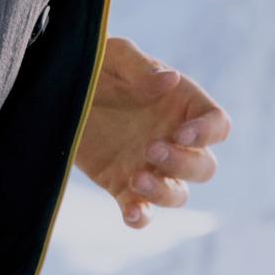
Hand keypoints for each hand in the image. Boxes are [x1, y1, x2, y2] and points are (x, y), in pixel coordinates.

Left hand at [74, 36, 229, 230]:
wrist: (57, 89)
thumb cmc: (96, 65)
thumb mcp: (114, 56)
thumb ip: (141, 68)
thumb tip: (171, 79)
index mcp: (182, 106)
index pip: (218, 125)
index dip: (207, 133)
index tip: (179, 133)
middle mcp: (173, 140)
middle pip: (204, 167)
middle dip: (184, 164)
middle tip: (151, 148)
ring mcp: (150, 166)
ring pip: (178, 195)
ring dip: (164, 193)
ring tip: (136, 177)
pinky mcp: (122, 186)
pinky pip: (141, 211)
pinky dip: (141, 217)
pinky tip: (131, 213)